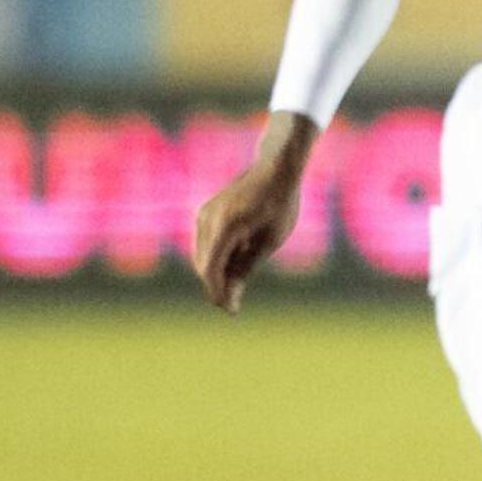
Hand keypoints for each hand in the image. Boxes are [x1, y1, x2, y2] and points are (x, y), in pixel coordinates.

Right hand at [190, 115, 318, 312]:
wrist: (275, 168)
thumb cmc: (279, 204)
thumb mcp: (270, 241)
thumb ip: (247, 268)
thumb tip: (230, 297)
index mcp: (227, 225)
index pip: (211, 269)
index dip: (218, 293)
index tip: (231, 311)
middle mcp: (208, 219)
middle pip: (203, 266)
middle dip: (216, 287)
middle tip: (234, 305)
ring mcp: (204, 215)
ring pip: (202, 257)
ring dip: (216, 275)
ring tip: (237, 287)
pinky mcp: (205, 214)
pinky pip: (205, 245)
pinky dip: (215, 260)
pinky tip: (235, 264)